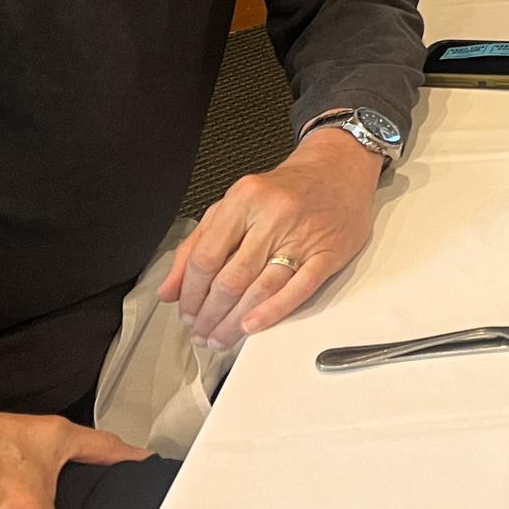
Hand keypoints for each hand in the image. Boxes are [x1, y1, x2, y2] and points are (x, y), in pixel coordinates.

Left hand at [157, 124, 381, 347]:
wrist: (338, 170)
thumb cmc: (284, 190)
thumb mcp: (233, 204)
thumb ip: (197, 244)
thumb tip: (170, 289)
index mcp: (245, 199)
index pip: (206, 257)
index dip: (191, 292)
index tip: (185, 311)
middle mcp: (274, 216)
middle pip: (232, 278)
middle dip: (210, 314)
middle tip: (201, 331)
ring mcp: (304, 235)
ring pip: (261, 289)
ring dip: (235, 321)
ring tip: (221, 337)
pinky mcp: (329, 252)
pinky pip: (298, 289)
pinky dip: (273, 312)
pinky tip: (252, 327)